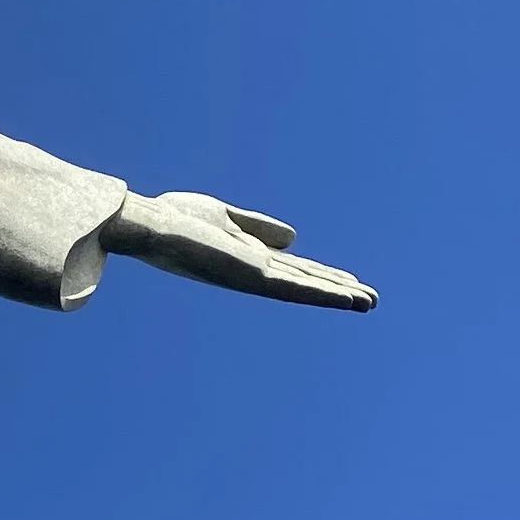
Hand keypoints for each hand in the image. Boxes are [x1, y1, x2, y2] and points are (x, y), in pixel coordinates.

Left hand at [102, 189, 375, 309]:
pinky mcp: (251, 276)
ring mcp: (253, 275)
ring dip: (336, 295)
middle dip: (336, 290)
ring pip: (303, 287)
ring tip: (369, 302)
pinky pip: (292, 286)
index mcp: (247, 258)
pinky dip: (320, 292)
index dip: (322, 275)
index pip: (293, 269)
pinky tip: (344, 297)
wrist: (150, 226)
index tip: (351, 282)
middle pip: (303, 281)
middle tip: (370, 300)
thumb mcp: (224, 217)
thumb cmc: (174, 219)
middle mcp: (253, 271)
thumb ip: (257, 228)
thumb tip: (294, 239)